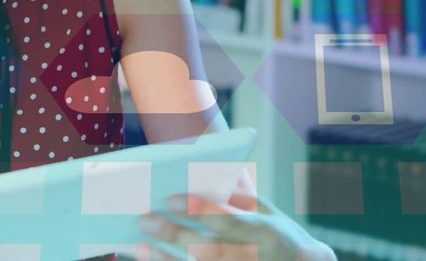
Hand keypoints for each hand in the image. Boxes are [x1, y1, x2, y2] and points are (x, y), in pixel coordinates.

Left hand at [139, 193, 335, 260]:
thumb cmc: (283, 238)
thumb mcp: (270, 213)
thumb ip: (242, 196)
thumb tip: (212, 173)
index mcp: (266, 232)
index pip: (229, 220)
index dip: (200, 211)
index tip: (171, 198)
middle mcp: (254, 257)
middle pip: (209, 249)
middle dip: (175, 235)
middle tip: (145, 220)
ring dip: (169, 260)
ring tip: (142, 247)